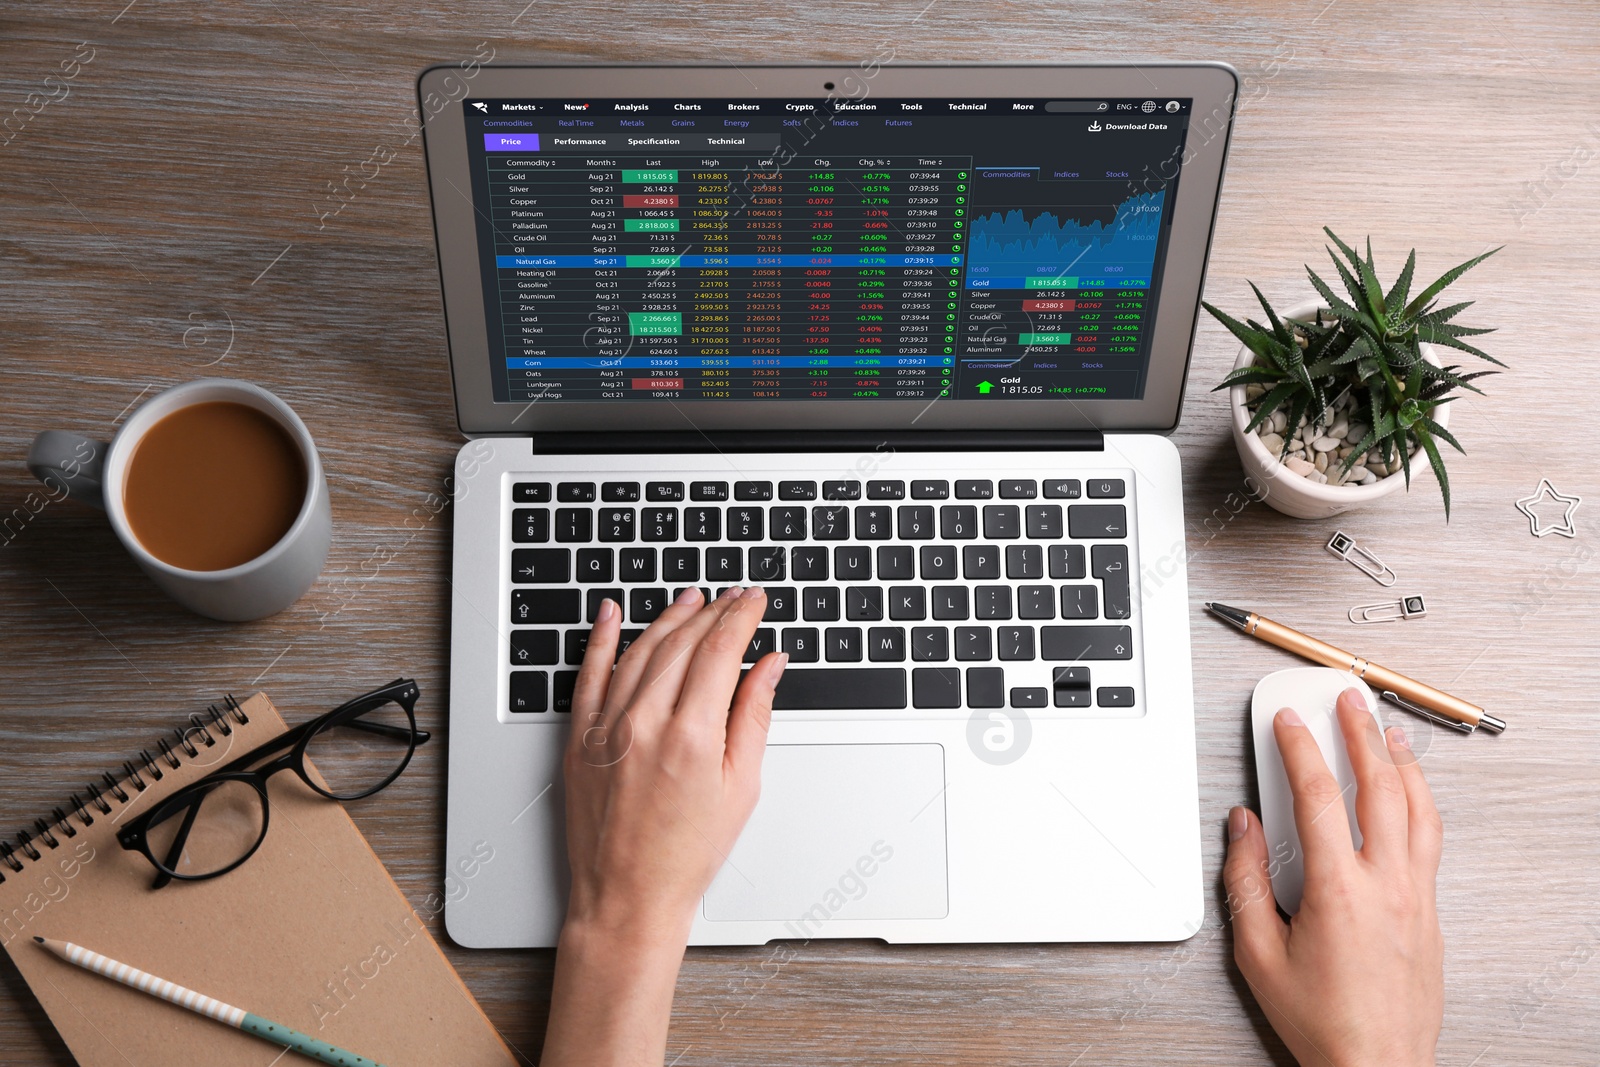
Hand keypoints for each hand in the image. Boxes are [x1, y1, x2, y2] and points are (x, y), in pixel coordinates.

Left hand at [542, 586, 785, 1066]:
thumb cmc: (686, 855)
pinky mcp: (579, 740)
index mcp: (691, 736)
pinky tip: (610, 614)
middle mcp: (644, 724)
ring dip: (667, 619)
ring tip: (690, 599)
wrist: (627, 898)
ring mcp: (606, 730)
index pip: (719, 651)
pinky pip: (588, 677)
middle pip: (681, 644)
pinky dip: (600, 640)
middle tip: (731, 596)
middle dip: (711, 611)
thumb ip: (753, 717)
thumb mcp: (740, 788)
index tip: (753, 601)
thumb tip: (768, 666)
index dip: (740, 617)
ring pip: (638, 652)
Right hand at [1224, 688, 1443, 1066]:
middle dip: (1362, 734)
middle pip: (1379, 788)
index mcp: (1338, 890)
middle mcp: (1386, 885)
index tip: (1290, 721)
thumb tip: (1242, 827)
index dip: (1300, 748)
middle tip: (1348, 700)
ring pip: (1419, 811)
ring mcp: (1416, 898)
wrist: (1377, 1066)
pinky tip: (1409, 793)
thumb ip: (1245, 881)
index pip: (1317, 797)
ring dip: (1402, 763)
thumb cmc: (1320, 1020)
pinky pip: (1430, 841)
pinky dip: (1419, 803)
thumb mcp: (1257, 953)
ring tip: (1389, 732)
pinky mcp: (1431, 914)